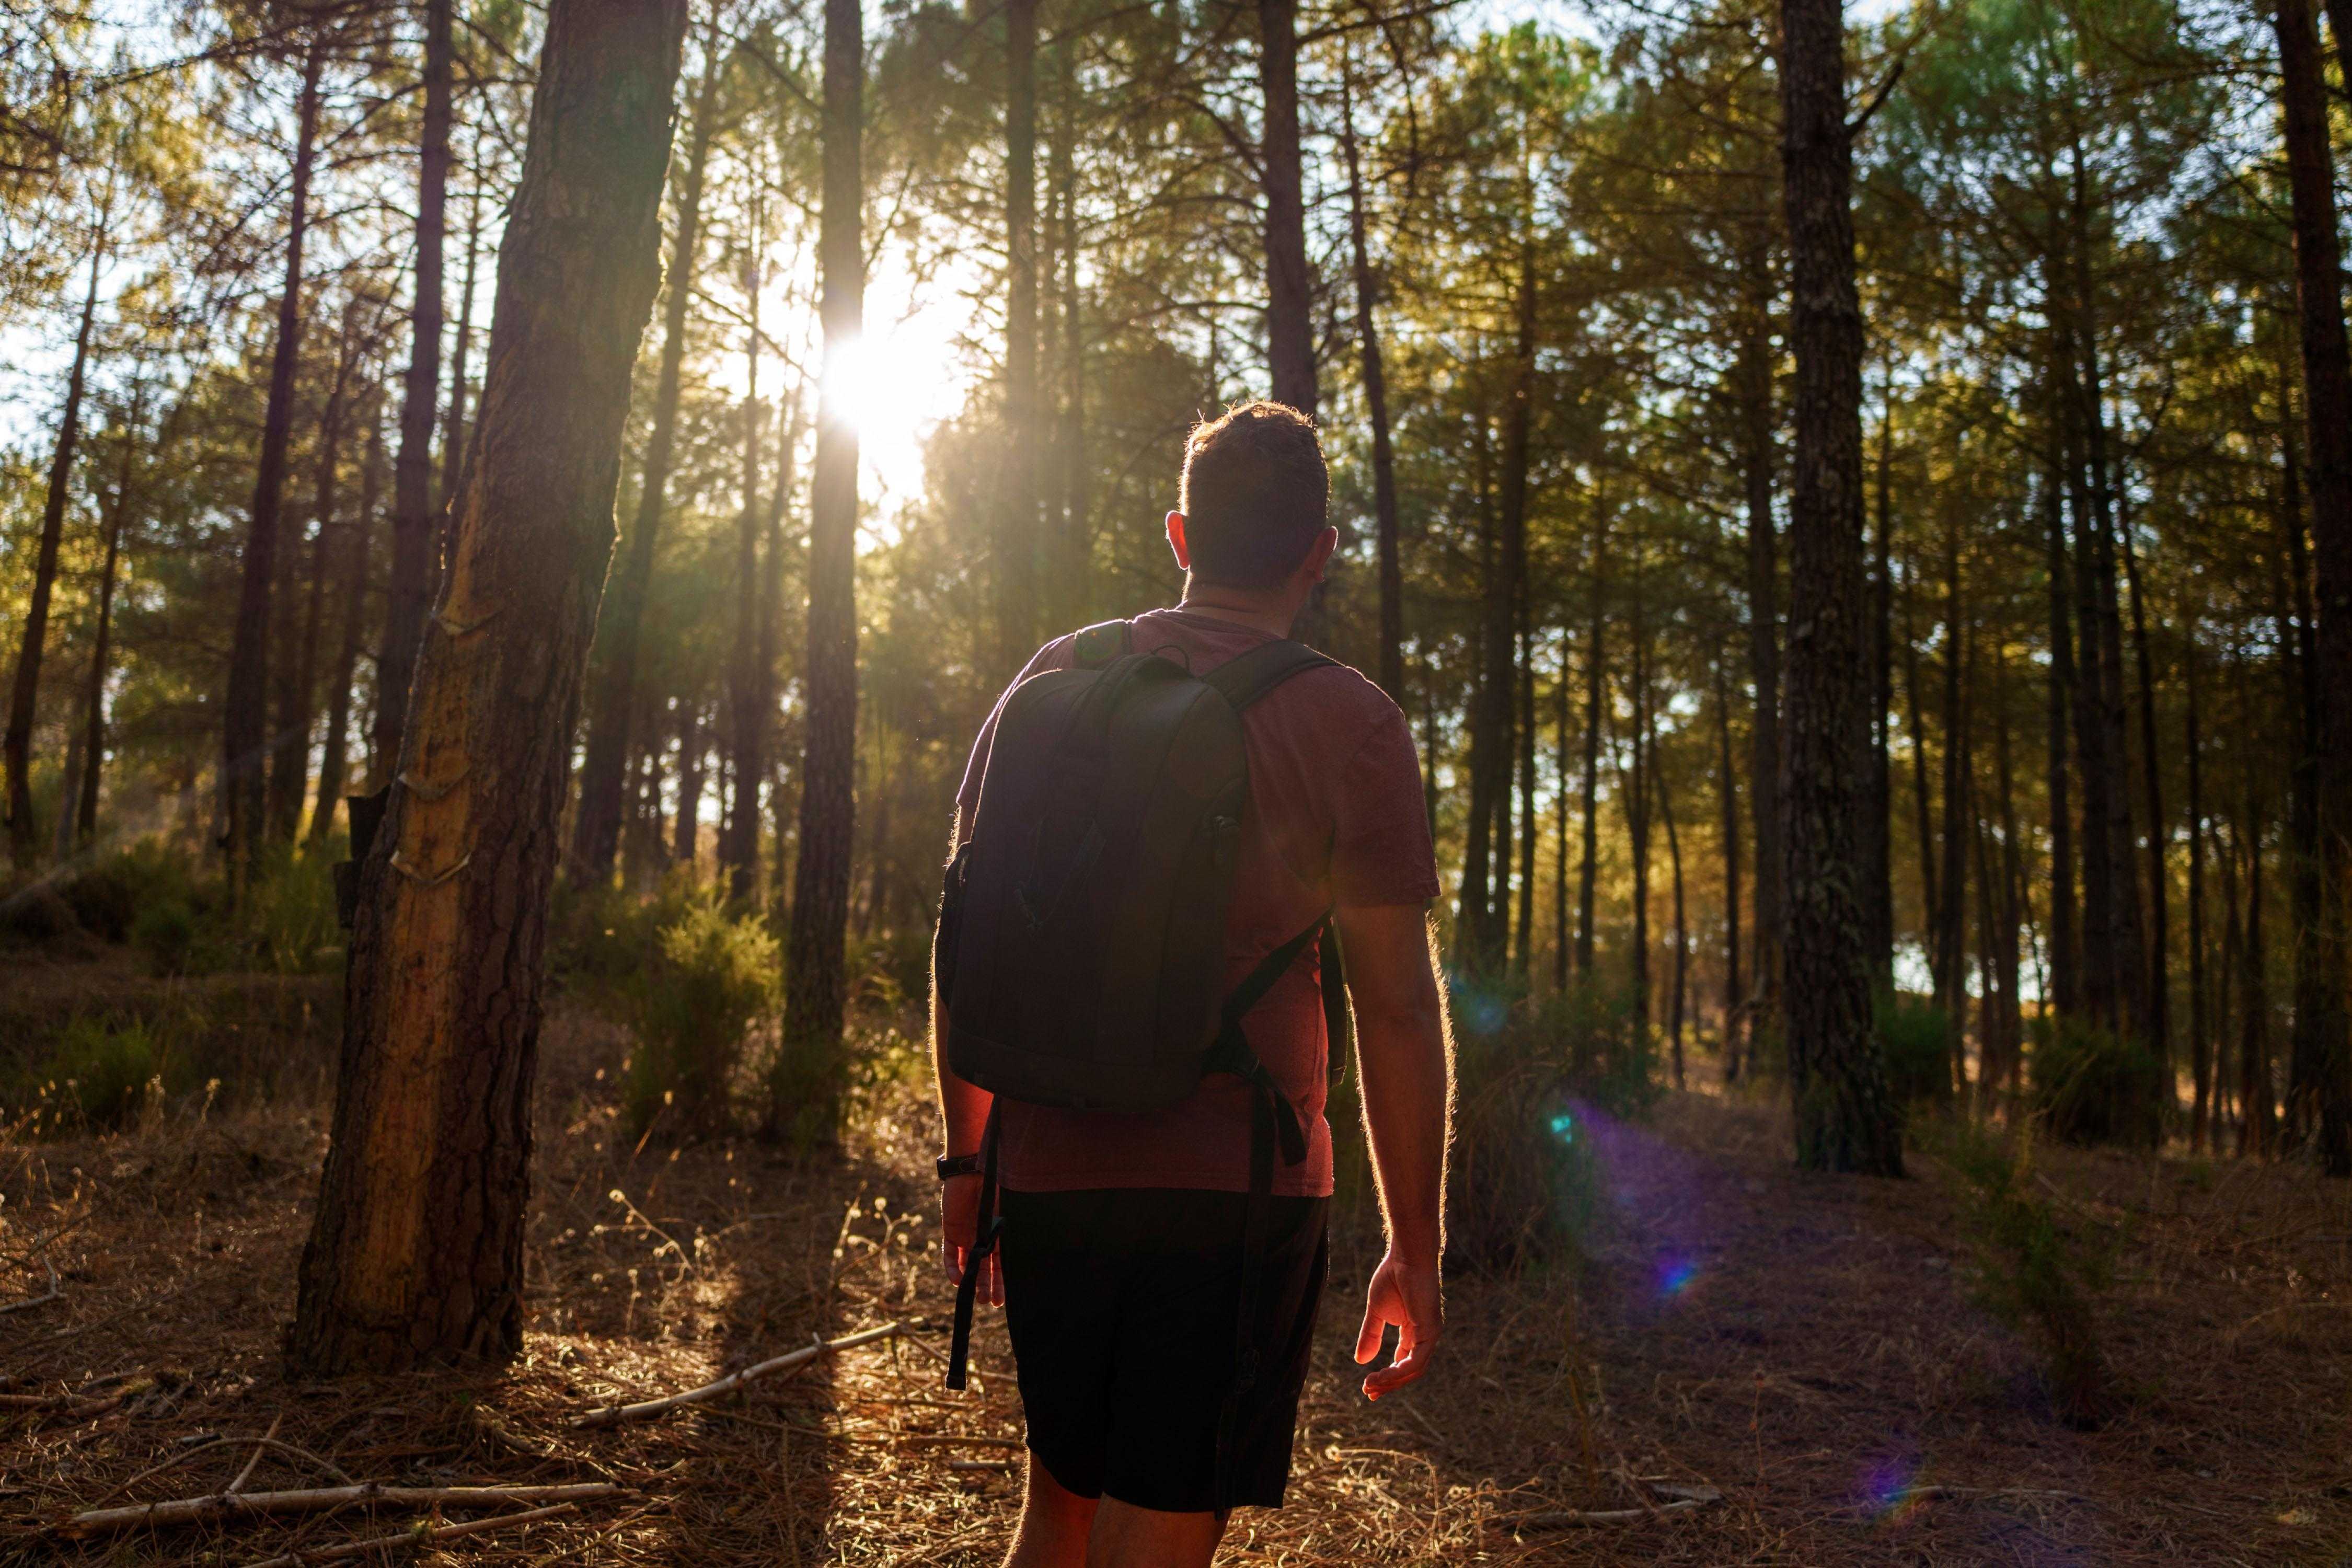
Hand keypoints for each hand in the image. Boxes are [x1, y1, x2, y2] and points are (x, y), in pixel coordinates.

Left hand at [940, 1173, 1002, 1306]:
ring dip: (970, 1280)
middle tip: (987, 1302)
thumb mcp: (1011, 1212)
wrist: (975, 1169)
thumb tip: (1027, 1256)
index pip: (1001, 1264)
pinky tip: (957, 1280)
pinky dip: (951, 1267)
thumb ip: (1013, 1232)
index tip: (1000, 1301)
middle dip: (986, 1286)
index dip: (1000, 1282)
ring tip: (973, 1296)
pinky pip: (949, 1253)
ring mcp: (967, 1234)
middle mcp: (984, 1237)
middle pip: (984, 1268)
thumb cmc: (999, 1187)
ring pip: (967, 1264)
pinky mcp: (951, 1230)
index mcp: (1001, 1234)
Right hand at [1353, 1247, 1438, 1399]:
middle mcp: (1424, 1337)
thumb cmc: (1393, 1278)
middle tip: (1368, 1393)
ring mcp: (1429, 1335)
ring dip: (1391, 1381)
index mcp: (1413, 1333)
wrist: (1405, 1257)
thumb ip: (1371, 1335)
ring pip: (1413, 1370)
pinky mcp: (1430, 1331)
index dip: (1386, 1377)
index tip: (1368, 1387)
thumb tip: (1360, 1360)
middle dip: (1388, 1384)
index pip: (1402, 1362)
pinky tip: (1384, 1374)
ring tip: (1370, 1385)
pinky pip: (1417, 1360)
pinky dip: (1399, 1371)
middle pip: (1408, 1371)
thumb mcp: (1376, 1312)